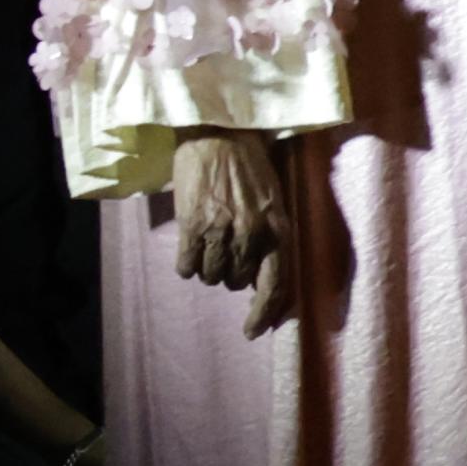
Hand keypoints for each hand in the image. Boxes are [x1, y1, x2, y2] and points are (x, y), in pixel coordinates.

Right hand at [168, 129, 296, 336]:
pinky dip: (187, 266)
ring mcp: (221, 230)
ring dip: (208, 271)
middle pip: (237, 281)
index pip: (276, 285)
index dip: (264, 312)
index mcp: (279, 230)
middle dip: (231, 276)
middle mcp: (253, 234)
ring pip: (211, 276)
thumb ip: (271, 238)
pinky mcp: (192, 224)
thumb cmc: (250, 168)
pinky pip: (187, 264)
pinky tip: (188, 257)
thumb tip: (258, 277)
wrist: (219, 135)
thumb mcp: (275, 202)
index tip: (253, 330)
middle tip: (225, 256)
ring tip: (206, 250)